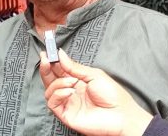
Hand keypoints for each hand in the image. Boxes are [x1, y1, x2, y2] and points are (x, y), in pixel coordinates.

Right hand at [39, 49, 153, 135]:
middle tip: (46, 59)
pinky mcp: (65, 114)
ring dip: (57, 83)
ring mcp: (67, 103)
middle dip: (46, 68)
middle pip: (50, 79)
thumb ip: (75, 66)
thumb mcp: (94, 75)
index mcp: (76, 81)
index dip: (52, 61)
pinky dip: (58, 94)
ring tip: (72, 81)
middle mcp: (69, 91)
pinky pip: (52, 103)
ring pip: (49, 90)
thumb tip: (60, 55)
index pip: (59, 70)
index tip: (47, 52)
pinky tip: (70, 91)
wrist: (121, 115)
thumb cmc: (113, 96)